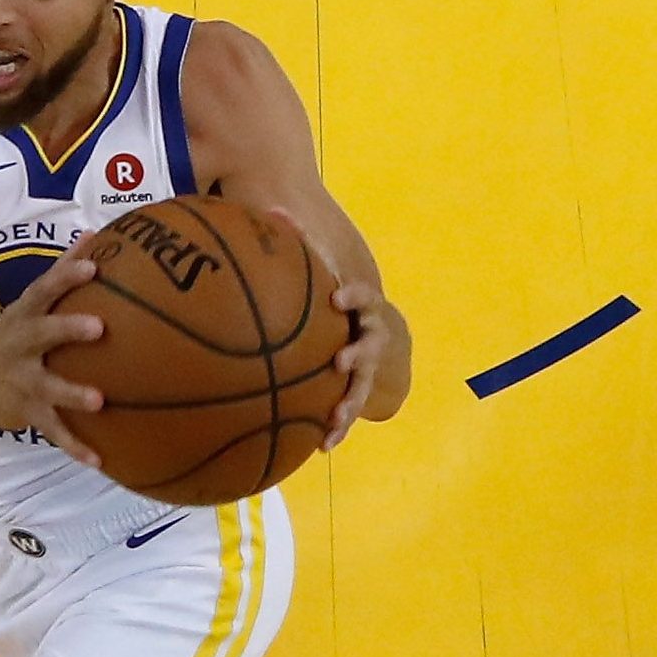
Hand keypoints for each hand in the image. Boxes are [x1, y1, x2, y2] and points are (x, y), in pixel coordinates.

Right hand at [0, 253, 107, 466]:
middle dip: (68, 329)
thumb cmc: (11, 339)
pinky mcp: (26, 412)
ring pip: (48, 386)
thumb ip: (62, 272)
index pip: (44, 289)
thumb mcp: (29, 304)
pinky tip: (99, 460)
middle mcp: (21, 345)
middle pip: (42, 332)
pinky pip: (53, 431)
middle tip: (100, 327)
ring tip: (99, 401)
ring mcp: (22, 380)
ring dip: (72, 393)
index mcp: (24, 317)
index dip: (66, 275)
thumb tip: (95, 234)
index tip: (93, 264)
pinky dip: (75, 447)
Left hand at [272, 205, 393, 449]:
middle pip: (372, 345)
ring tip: (335, 416)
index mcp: (361, 308)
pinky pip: (348, 413)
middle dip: (359, 354)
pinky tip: (322, 446)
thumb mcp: (325, 273)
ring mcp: (368, 368)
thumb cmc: (340, 301)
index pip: (362, 298)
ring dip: (350, 401)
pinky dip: (337, 428)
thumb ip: (301, 244)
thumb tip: (270, 210)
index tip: (337, 299)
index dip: (353, 297)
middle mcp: (370, 338)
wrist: (385, 335)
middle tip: (341, 360)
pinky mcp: (358, 393)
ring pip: (363, 387)